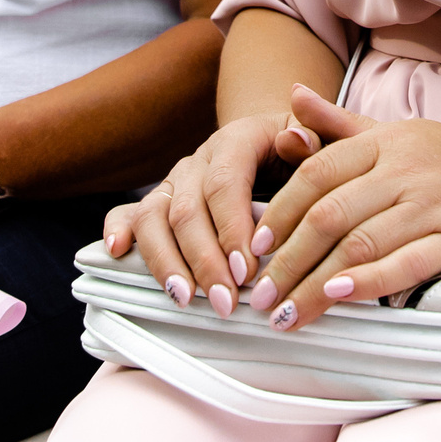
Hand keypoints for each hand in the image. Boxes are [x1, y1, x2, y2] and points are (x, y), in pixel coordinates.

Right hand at [103, 100, 329, 317]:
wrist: (277, 146)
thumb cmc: (305, 155)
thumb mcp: (322, 142)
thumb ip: (316, 139)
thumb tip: (295, 140)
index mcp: (237, 139)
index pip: (226, 182)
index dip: (231, 227)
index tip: (247, 271)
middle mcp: (200, 159)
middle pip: (187, 207)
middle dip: (204, 260)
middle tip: (226, 303)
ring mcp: (176, 181)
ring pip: (155, 216)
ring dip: (166, 260)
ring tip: (185, 298)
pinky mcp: (160, 202)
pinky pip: (130, 212)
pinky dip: (118, 230)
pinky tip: (117, 253)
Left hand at [247, 83, 440, 331]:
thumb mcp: (399, 133)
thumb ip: (340, 124)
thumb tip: (291, 97)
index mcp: (386, 142)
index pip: (316, 175)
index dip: (278, 213)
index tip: (252, 248)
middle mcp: (405, 169)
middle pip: (329, 215)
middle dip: (287, 260)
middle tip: (259, 295)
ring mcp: (433, 204)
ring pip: (361, 244)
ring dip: (315, 284)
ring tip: (285, 314)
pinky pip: (408, 262)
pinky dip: (370, 280)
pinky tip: (340, 299)